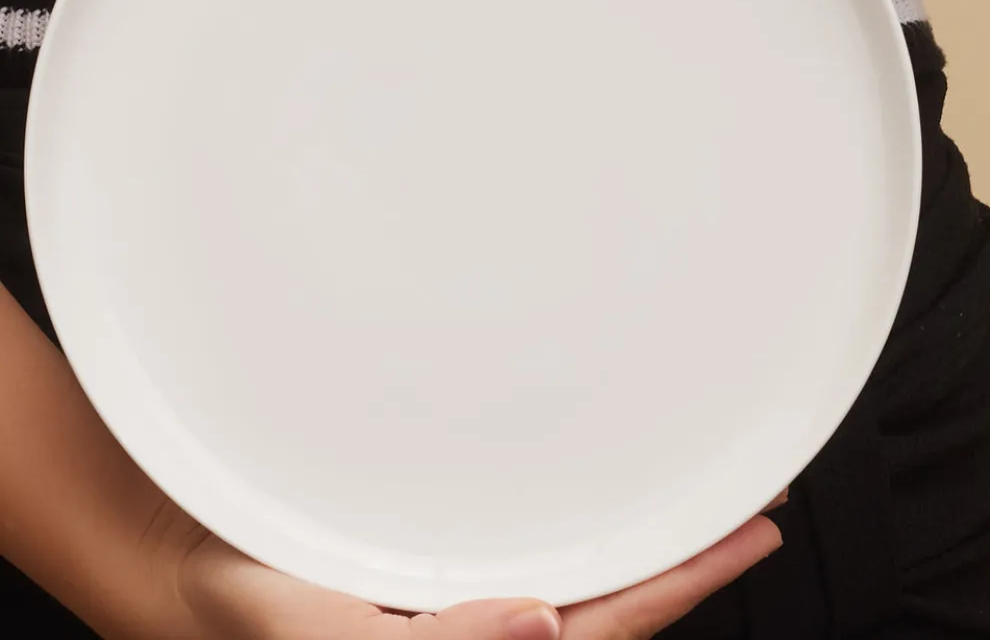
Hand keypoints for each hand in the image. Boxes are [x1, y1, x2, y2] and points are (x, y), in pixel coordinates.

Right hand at [167, 504, 781, 639]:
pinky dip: (579, 514)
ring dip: (642, 528)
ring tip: (703, 490)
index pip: (600, 628)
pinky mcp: (439, 551)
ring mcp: (465, 586)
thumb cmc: (243, 600)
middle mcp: (480, 621)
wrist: (187, 550)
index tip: (750, 532)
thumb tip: (543, 628)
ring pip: (578, 567)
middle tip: (754, 499)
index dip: (680, 583)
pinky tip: (600, 489)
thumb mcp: (317, 627)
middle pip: (609, 598)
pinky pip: (530, 537)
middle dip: (686, 552)